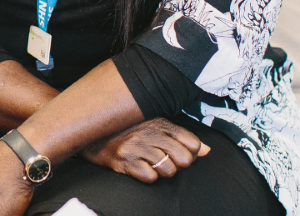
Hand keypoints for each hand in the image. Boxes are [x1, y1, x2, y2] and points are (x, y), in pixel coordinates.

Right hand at [81, 118, 209, 182]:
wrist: (93, 134)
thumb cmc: (128, 130)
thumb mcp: (156, 127)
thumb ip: (182, 138)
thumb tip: (207, 150)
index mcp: (161, 123)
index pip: (192, 143)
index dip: (190, 152)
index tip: (179, 152)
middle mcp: (150, 133)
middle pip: (185, 159)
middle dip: (178, 165)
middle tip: (165, 161)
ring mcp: (136, 147)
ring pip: (169, 170)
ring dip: (162, 172)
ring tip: (150, 164)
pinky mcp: (124, 160)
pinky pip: (149, 177)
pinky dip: (147, 177)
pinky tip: (139, 168)